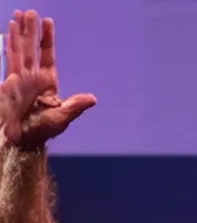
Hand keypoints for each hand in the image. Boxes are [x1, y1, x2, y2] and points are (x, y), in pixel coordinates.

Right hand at [0, 10, 95, 149]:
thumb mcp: (63, 117)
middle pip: (31, 49)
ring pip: (19, 51)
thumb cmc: (44, 130)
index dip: (47, 39)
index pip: (47, 56)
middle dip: (30, 30)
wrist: (25, 140)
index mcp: (47, 82)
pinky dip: (9, 48)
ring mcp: (20, 79)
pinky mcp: (9, 84)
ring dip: (18, 34)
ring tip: (17, 16)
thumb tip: (93, 99)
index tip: (47, 22)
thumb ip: (76, 105)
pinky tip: (8, 35)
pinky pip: (9, 62)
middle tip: (30, 12)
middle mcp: (33, 77)